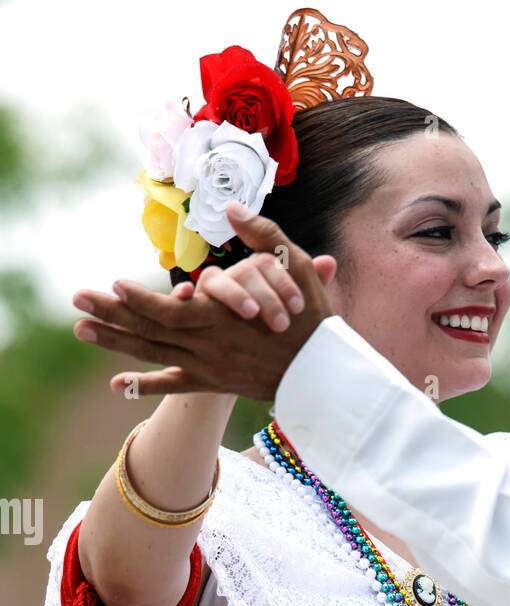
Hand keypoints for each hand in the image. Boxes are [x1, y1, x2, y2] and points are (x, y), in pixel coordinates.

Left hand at [71, 202, 337, 397]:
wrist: (324, 373)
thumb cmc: (312, 317)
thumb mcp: (294, 266)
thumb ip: (262, 234)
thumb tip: (232, 206)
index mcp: (223, 319)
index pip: (171, 311)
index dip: (139, 300)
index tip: (113, 284)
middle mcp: (206, 346)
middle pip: (149, 330)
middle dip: (110, 313)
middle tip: (77, 299)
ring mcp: (206, 368)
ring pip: (152, 354)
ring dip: (114, 342)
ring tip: (81, 328)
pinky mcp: (211, 382)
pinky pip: (172, 385)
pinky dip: (144, 386)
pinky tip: (115, 384)